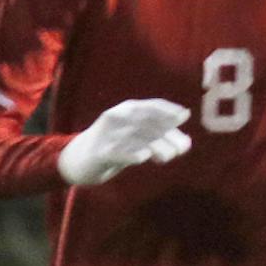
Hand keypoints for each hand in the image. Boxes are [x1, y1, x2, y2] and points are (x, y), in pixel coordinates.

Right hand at [58, 98, 192, 186]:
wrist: (79, 159)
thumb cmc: (116, 144)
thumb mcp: (137, 134)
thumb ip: (160, 130)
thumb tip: (186, 126)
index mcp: (125, 110)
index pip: (150, 106)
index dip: (168, 109)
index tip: (184, 116)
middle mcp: (116, 118)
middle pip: (147, 123)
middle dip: (168, 134)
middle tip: (184, 148)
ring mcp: (106, 135)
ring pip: (137, 138)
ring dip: (158, 147)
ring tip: (170, 157)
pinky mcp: (100, 153)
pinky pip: (119, 153)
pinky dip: (133, 154)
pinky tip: (145, 158)